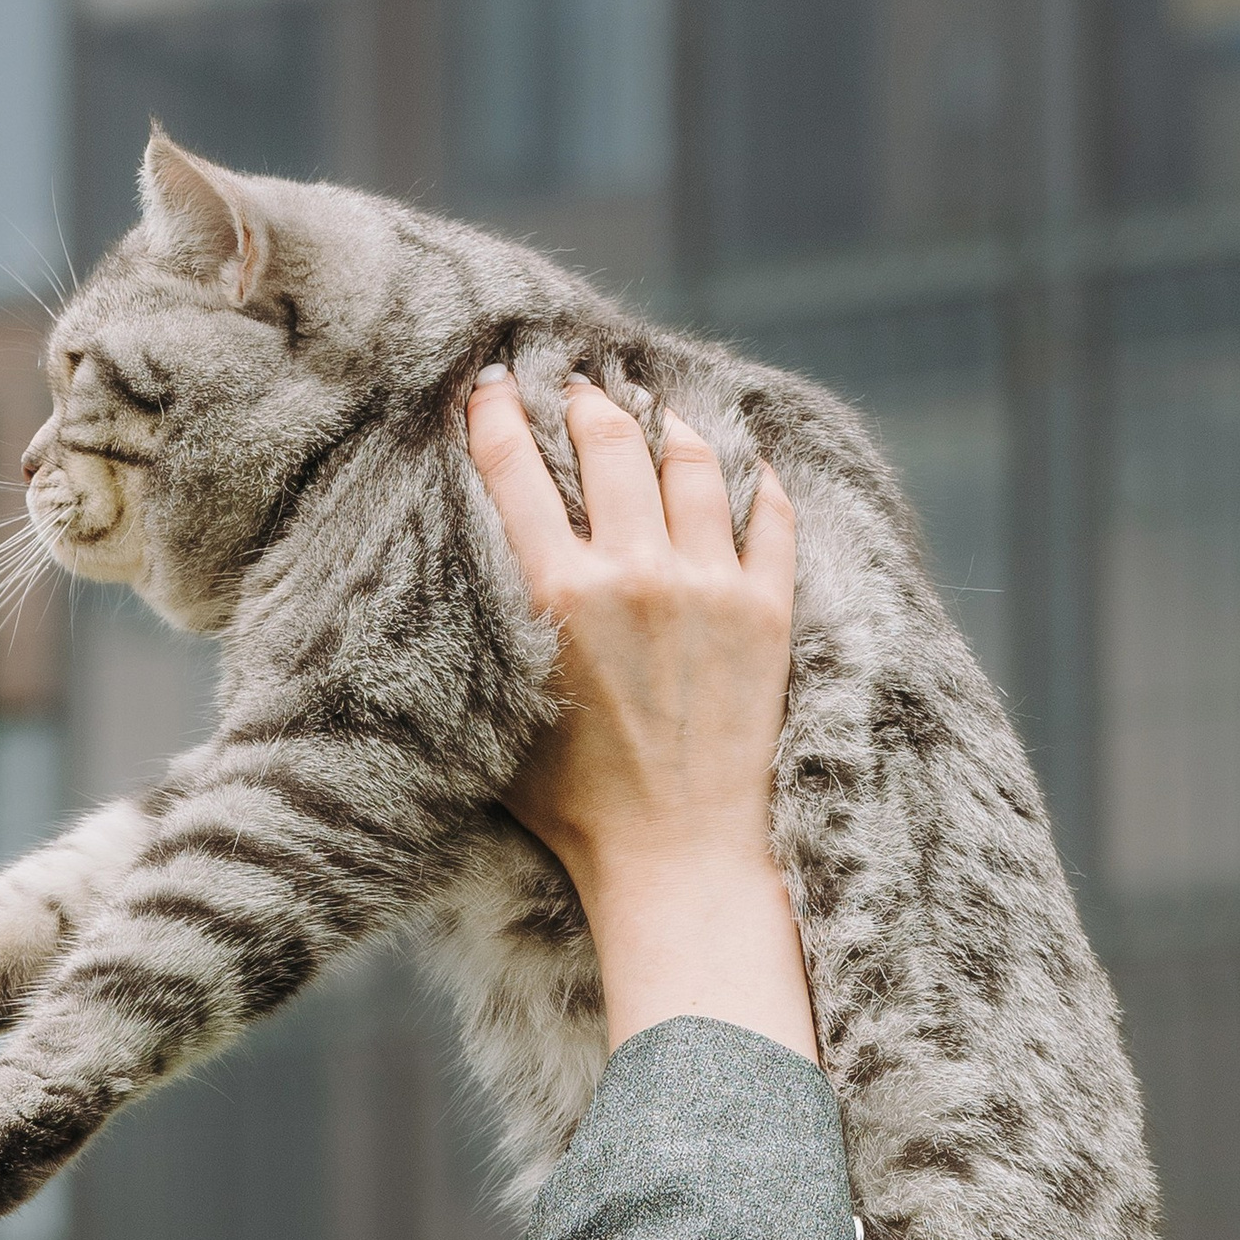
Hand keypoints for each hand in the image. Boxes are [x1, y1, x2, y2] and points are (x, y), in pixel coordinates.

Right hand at [468, 367, 816, 1063]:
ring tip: (661, 413)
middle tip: (580, 387)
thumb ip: (489, 631)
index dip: (496, 413)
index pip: (515, 472)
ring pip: (695, 462)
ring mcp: (710, 585)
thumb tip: (467, 571)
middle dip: (588, 402)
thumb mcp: (502, 713)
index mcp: (556, 597)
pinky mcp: (768, 610)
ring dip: (672, 425)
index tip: (493, 383)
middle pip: (610, 443)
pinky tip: (749, 468)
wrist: (676, 857)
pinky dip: (759, 483)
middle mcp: (634, 573)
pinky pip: (771, 517)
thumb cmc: (573, 808)